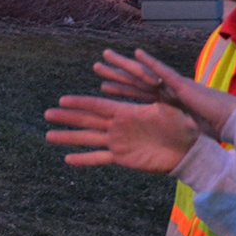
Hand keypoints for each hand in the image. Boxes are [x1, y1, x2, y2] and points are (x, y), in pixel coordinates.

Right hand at [44, 96, 197, 173]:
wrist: (188, 149)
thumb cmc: (183, 125)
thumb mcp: (169, 107)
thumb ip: (159, 95)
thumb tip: (157, 76)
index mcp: (126, 111)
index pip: (97, 105)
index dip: (79, 103)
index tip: (61, 100)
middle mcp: (118, 125)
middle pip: (87, 120)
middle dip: (67, 117)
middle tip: (46, 114)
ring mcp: (118, 142)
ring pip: (88, 139)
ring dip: (68, 138)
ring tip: (48, 136)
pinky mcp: (122, 158)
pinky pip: (99, 158)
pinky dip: (84, 159)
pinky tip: (67, 159)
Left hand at [97, 49, 235, 141]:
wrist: (232, 124)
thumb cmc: (211, 130)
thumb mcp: (182, 132)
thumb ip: (168, 132)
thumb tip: (159, 144)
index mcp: (165, 103)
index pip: (138, 95)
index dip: (121, 90)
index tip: (104, 87)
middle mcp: (167, 92)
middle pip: (136, 81)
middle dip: (117, 74)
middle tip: (98, 65)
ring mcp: (174, 87)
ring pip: (144, 74)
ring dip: (126, 65)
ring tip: (107, 57)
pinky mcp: (183, 86)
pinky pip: (164, 73)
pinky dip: (151, 63)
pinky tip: (136, 53)